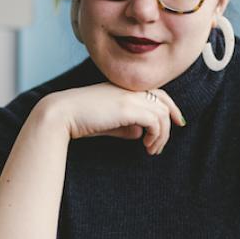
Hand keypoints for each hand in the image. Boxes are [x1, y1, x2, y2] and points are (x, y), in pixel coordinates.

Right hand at [41, 84, 185, 154]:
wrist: (62, 114)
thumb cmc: (81, 119)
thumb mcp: (108, 122)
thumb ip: (125, 125)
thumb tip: (140, 134)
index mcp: (125, 88)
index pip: (156, 92)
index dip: (170, 106)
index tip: (177, 121)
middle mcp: (130, 89)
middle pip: (163, 100)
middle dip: (173, 117)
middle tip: (174, 133)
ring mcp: (129, 96)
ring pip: (161, 113)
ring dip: (161, 135)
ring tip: (152, 150)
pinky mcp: (127, 107)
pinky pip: (154, 121)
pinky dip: (155, 135)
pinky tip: (146, 147)